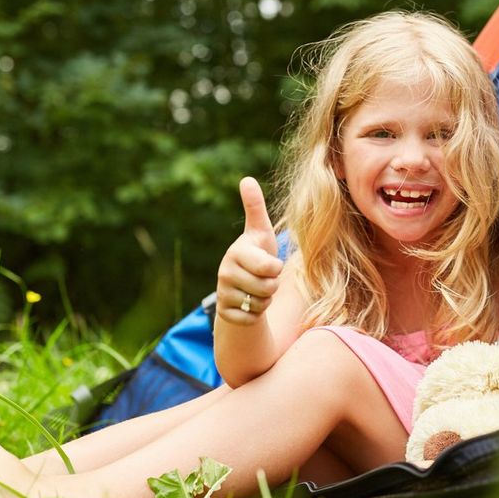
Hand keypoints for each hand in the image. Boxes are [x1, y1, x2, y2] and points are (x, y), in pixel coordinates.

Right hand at [216, 177, 283, 324]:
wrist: (244, 284)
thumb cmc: (258, 253)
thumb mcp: (261, 231)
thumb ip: (255, 207)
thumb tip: (246, 179)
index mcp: (236, 252)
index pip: (269, 268)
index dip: (276, 268)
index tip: (269, 261)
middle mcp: (225, 272)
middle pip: (267, 288)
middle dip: (272, 285)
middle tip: (264, 277)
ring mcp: (222, 293)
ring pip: (260, 304)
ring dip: (265, 299)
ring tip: (257, 288)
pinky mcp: (223, 313)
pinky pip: (251, 318)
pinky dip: (256, 314)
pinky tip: (249, 303)